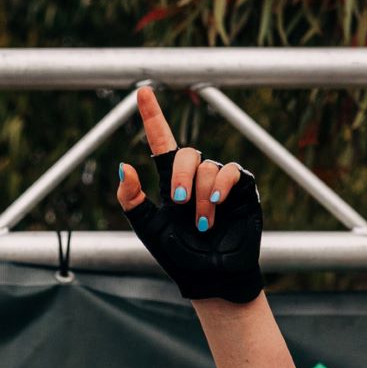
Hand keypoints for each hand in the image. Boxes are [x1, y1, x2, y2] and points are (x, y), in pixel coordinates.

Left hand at [115, 84, 262, 304]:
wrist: (210, 275)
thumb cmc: (178, 255)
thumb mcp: (147, 228)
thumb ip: (132, 199)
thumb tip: (123, 165)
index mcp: (170, 182)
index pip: (162, 143)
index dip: (152, 117)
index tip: (141, 92)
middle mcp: (196, 177)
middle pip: (187, 153)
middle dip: (181, 176)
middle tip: (179, 203)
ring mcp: (220, 181)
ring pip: (209, 168)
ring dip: (202, 198)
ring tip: (202, 225)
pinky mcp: (242, 189)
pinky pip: (232, 171)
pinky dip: (223, 184)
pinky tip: (218, 201)